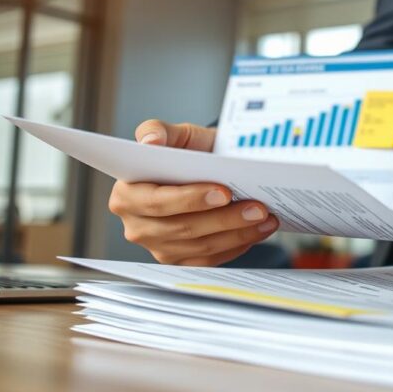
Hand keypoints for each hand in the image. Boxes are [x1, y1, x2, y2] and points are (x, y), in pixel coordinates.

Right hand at [108, 119, 278, 265]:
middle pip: (183, 229)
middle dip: (225, 219)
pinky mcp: (180, 261)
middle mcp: (137, 226)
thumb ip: (156, 130)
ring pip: (201, 247)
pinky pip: (210, 260)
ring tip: (265, 217)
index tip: (225, 192)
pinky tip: (258, 230)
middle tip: (257, 207)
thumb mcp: (175, 135)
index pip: (157, 202)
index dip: (191, 199)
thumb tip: (149, 141)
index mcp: (126, 195)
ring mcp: (158, 247)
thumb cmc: (187, 153)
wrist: (203, 170)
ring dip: (238, 233)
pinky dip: (238, 245)